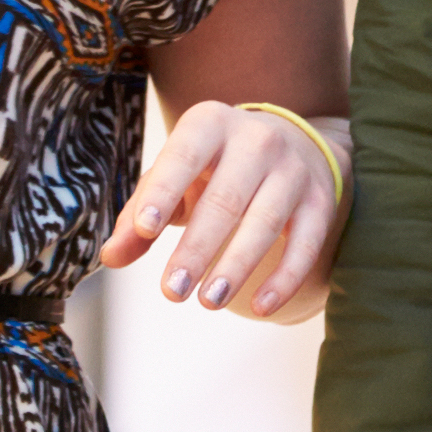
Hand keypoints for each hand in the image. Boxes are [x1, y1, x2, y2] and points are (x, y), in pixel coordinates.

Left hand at [94, 101, 342, 322]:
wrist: (291, 143)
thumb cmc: (213, 167)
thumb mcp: (174, 177)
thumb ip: (140, 216)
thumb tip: (112, 257)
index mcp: (210, 124)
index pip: (183, 156)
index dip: (164, 191)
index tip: (145, 229)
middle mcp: (256, 140)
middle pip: (225, 199)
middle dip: (197, 249)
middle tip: (171, 292)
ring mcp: (293, 169)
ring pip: (265, 222)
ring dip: (237, 266)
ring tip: (208, 302)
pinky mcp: (320, 200)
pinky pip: (306, 244)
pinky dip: (285, 278)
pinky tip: (261, 306)